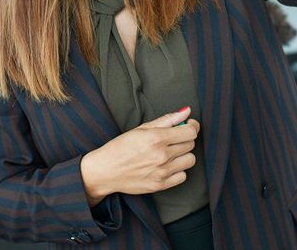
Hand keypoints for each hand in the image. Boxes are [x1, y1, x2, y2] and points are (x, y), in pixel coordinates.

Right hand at [80, 107, 199, 206]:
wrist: (105, 171)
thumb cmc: (120, 147)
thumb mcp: (141, 128)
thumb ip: (167, 120)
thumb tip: (186, 111)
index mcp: (157, 138)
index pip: (191, 131)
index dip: (191, 127)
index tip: (187, 126)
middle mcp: (162, 155)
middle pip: (190, 144)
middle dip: (184, 139)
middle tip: (172, 139)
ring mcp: (162, 172)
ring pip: (190, 160)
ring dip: (183, 155)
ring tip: (169, 153)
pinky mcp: (161, 185)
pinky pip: (183, 176)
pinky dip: (177, 171)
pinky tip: (166, 166)